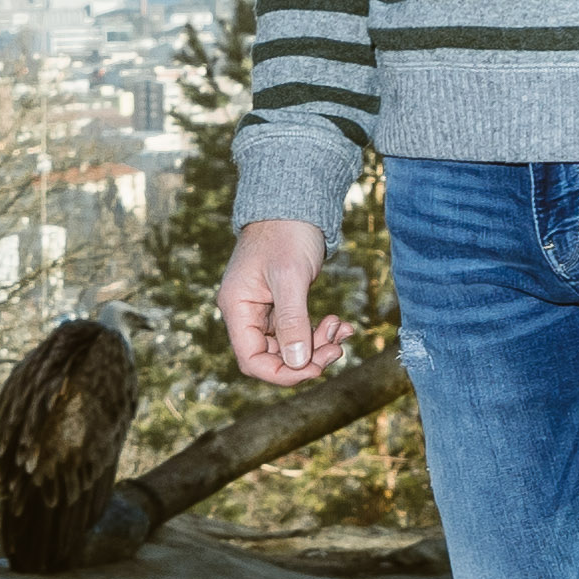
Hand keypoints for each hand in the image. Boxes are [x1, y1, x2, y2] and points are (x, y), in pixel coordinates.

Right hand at [219, 216, 352, 387]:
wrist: (294, 205)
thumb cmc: (287, 234)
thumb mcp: (290, 277)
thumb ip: (291, 321)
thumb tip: (297, 363)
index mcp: (237, 307)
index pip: (252, 360)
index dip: (283, 373)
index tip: (314, 368)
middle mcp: (246, 313)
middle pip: (273, 357)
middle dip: (307, 357)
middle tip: (337, 347)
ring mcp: (263, 310)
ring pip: (289, 346)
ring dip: (317, 345)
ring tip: (341, 328)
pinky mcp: (281, 304)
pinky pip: (298, 331)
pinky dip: (319, 332)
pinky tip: (339, 323)